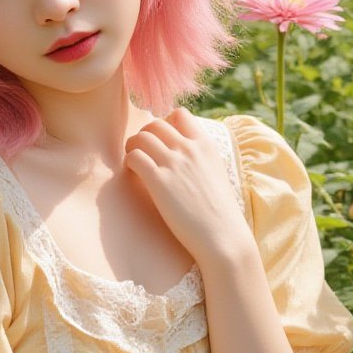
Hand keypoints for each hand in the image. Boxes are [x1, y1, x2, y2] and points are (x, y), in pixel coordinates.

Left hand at [124, 107, 253, 266]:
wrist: (223, 237)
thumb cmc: (220, 214)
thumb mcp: (216, 175)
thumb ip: (200, 159)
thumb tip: (183, 157)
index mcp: (206, 145)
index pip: (180, 115)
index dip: (165, 124)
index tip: (161, 141)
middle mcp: (190, 148)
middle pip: (155, 124)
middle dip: (145, 136)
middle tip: (143, 153)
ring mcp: (174, 163)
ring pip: (141, 137)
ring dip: (133, 147)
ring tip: (135, 163)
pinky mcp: (159, 181)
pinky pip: (134, 157)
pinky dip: (129, 163)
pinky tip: (135, 176)